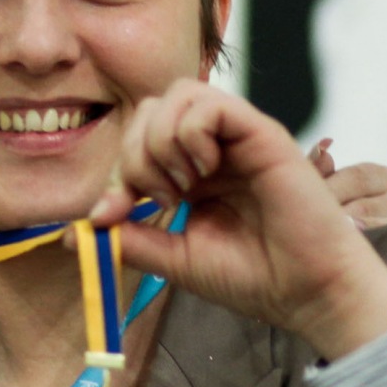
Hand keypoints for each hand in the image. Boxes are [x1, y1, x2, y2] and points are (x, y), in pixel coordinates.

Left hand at [90, 81, 386, 360]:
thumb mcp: (176, 258)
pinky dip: (190, 132)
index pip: (137, 139)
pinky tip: (203, 171)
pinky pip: (209, 101)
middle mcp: (214, 148)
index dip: (117, 172)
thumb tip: (78, 227)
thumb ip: (132, 237)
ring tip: (182, 186)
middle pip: (150, 109)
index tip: (115, 213)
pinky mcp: (262, 132)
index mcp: (193, 173)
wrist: (308, 292)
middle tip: (157, 198)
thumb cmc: (253, 277)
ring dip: (161, 141)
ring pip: (177, 94)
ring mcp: (238, 137)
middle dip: (133, 153)